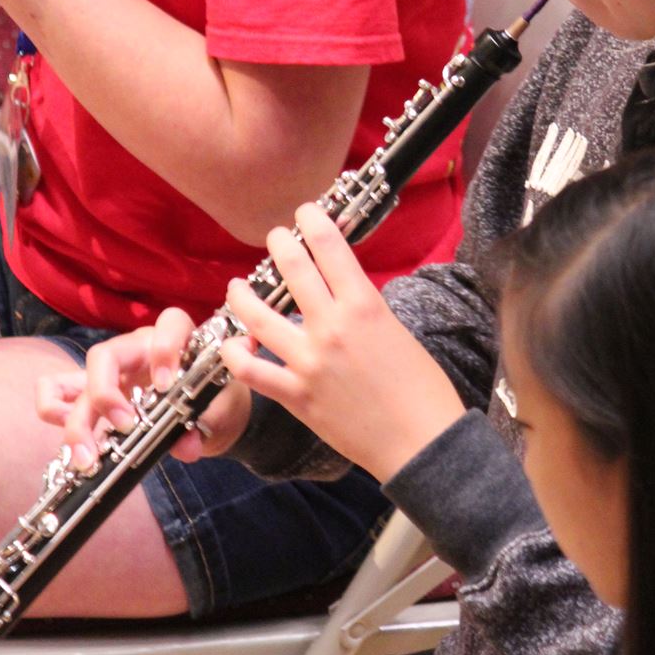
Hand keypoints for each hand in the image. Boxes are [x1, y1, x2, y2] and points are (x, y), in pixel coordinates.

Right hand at [36, 307, 252, 468]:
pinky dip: (54, 411)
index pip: (170, 323)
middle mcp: (137, 351)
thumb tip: (186, 446)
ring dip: (77, 420)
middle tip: (124, 427)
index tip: (165, 386)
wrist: (210, 416)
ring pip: (77, 379)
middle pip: (105, 354)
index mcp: (176, 342)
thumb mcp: (216, 416)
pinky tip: (73, 443)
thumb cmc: (215, 404)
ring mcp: (110, 373)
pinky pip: (56, 391)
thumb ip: (202, 427)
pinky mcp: (92, 394)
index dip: (166, 349)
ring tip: (87, 458)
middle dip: (106, 392)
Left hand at [221, 203, 464, 483]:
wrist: (421, 441)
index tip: (305, 213)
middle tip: (274, 238)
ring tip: (237, 286)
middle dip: (278, 244)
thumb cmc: (421, 387)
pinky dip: (235, 353)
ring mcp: (309, 362)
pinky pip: (250, 370)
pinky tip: (232, 343)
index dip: (312, 221)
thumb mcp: (397, 329)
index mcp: (364, 305)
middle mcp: (332, 327)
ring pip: (257, 316)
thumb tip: (338, 291)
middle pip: (292, 269)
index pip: (330, 246)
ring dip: (242, 294)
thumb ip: (363, 307)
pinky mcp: (296, 395)